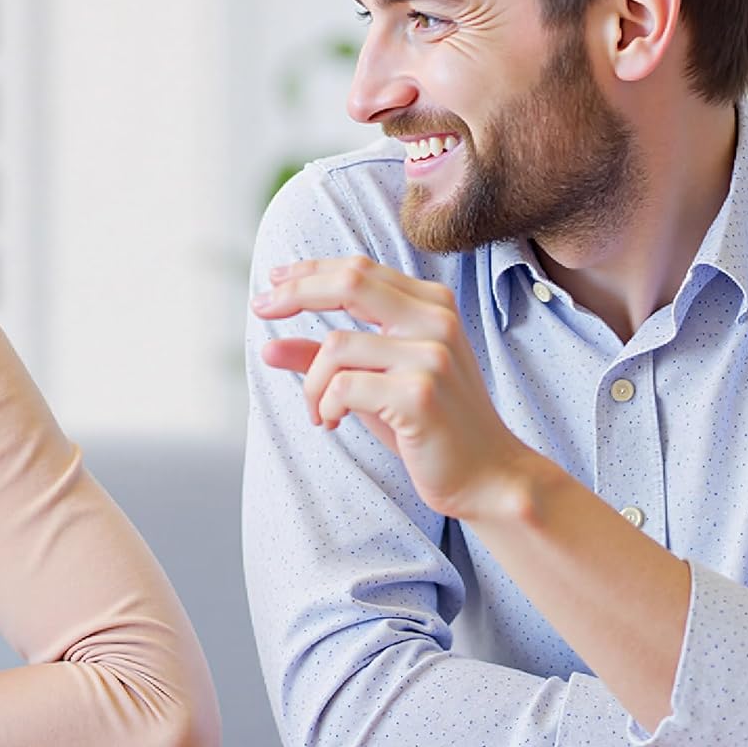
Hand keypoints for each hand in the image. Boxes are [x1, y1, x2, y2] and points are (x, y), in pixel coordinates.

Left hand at [253, 256, 532, 521]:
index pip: (359, 269)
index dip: (309, 272)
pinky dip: (324, 405)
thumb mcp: (372, 383)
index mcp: (431, 305)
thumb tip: (267, 347)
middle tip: (260, 311)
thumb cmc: (427, 428)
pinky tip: (332, 422)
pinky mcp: (420, 394)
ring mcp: (431, 355)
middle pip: (349, 281)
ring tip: (320, 412)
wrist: (487, 477)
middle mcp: (435, 320)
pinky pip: (343, 386)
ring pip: (336, 346)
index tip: (271, 283)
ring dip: (312, 384)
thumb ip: (325, 359)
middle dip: (295, 293)